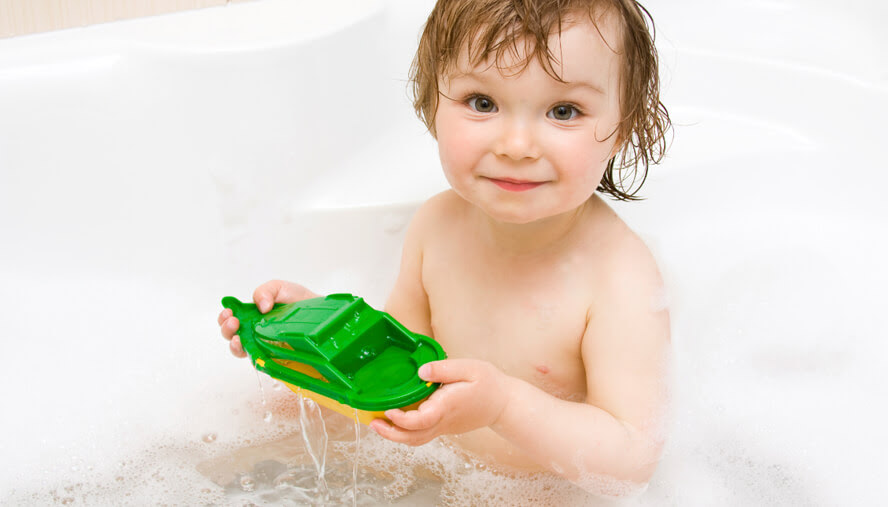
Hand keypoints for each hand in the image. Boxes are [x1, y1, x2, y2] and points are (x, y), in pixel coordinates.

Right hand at [217, 279, 319, 357]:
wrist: (322, 313)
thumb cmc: (299, 301)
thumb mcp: (280, 288)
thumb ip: (266, 291)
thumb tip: (261, 306)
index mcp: (252, 316)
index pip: (231, 319)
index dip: (225, 317)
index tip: (228, 312)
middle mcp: (254, 332)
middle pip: (231, 335)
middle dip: (227, 329)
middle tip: (233, 322)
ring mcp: (263, 345)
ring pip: (241, 349)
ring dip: (234, 344)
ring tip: (238, 337)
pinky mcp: (274, 357)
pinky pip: (259, 360)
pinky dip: (252, 355)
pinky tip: (251, 348)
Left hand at [369, 359, 510, 445]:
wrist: (505, 404)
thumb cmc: (488, 384)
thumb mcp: (469, 368)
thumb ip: (444, 369)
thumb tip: (421, 372)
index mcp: (447, 407)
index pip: (421, 420)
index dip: (402, 419)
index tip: (390, 410)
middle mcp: (443, 421)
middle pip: (413, 437)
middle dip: (390, 434)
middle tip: (372, 423)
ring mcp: (443, 427)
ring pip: (416, 439)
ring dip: (395, 435)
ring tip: (378, 423)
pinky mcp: (444, 427)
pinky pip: (421, 434)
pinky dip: (405, 431)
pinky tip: (396, 420)